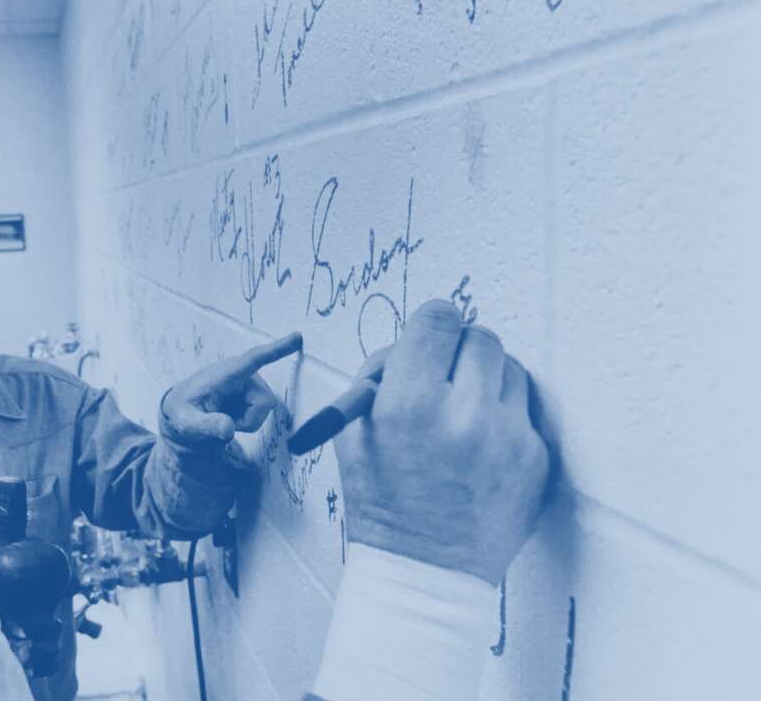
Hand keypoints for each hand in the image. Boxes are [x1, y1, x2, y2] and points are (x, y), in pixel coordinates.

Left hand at [161, 332, 302, 446]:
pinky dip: (248, 420)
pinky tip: (231, 414)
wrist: (183, 410)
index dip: (277, 350)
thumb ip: (206, 426)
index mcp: (225, 373)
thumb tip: (228, 429)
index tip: (297, 337)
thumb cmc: (183, 412)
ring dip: (247, 420)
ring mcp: (249, 381)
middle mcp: (241, 373)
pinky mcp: (253, 390)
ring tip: (224, 416)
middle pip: (264, 402)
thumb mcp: (188, 423)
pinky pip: (262, 411)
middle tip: (222, 422)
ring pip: (265, 409)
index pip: (254, 359)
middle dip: (248, 420)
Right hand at [333, 299, 548, 585]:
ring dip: (487, 380)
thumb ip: (379, 376)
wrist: (424, 569)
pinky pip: (525, 411)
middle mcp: (463, 415)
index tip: (429, 338)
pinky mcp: (536, 458)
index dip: (430, 326)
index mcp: (409, 403)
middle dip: (459, 350)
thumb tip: (415, 341)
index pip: (438, 319)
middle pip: (480, 336)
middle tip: (445, 374)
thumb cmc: (381, 501)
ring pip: (511, 368)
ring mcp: (507, 438)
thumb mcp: (352, 432)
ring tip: (463, 412)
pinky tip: (480, 446)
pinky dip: (504, 417)